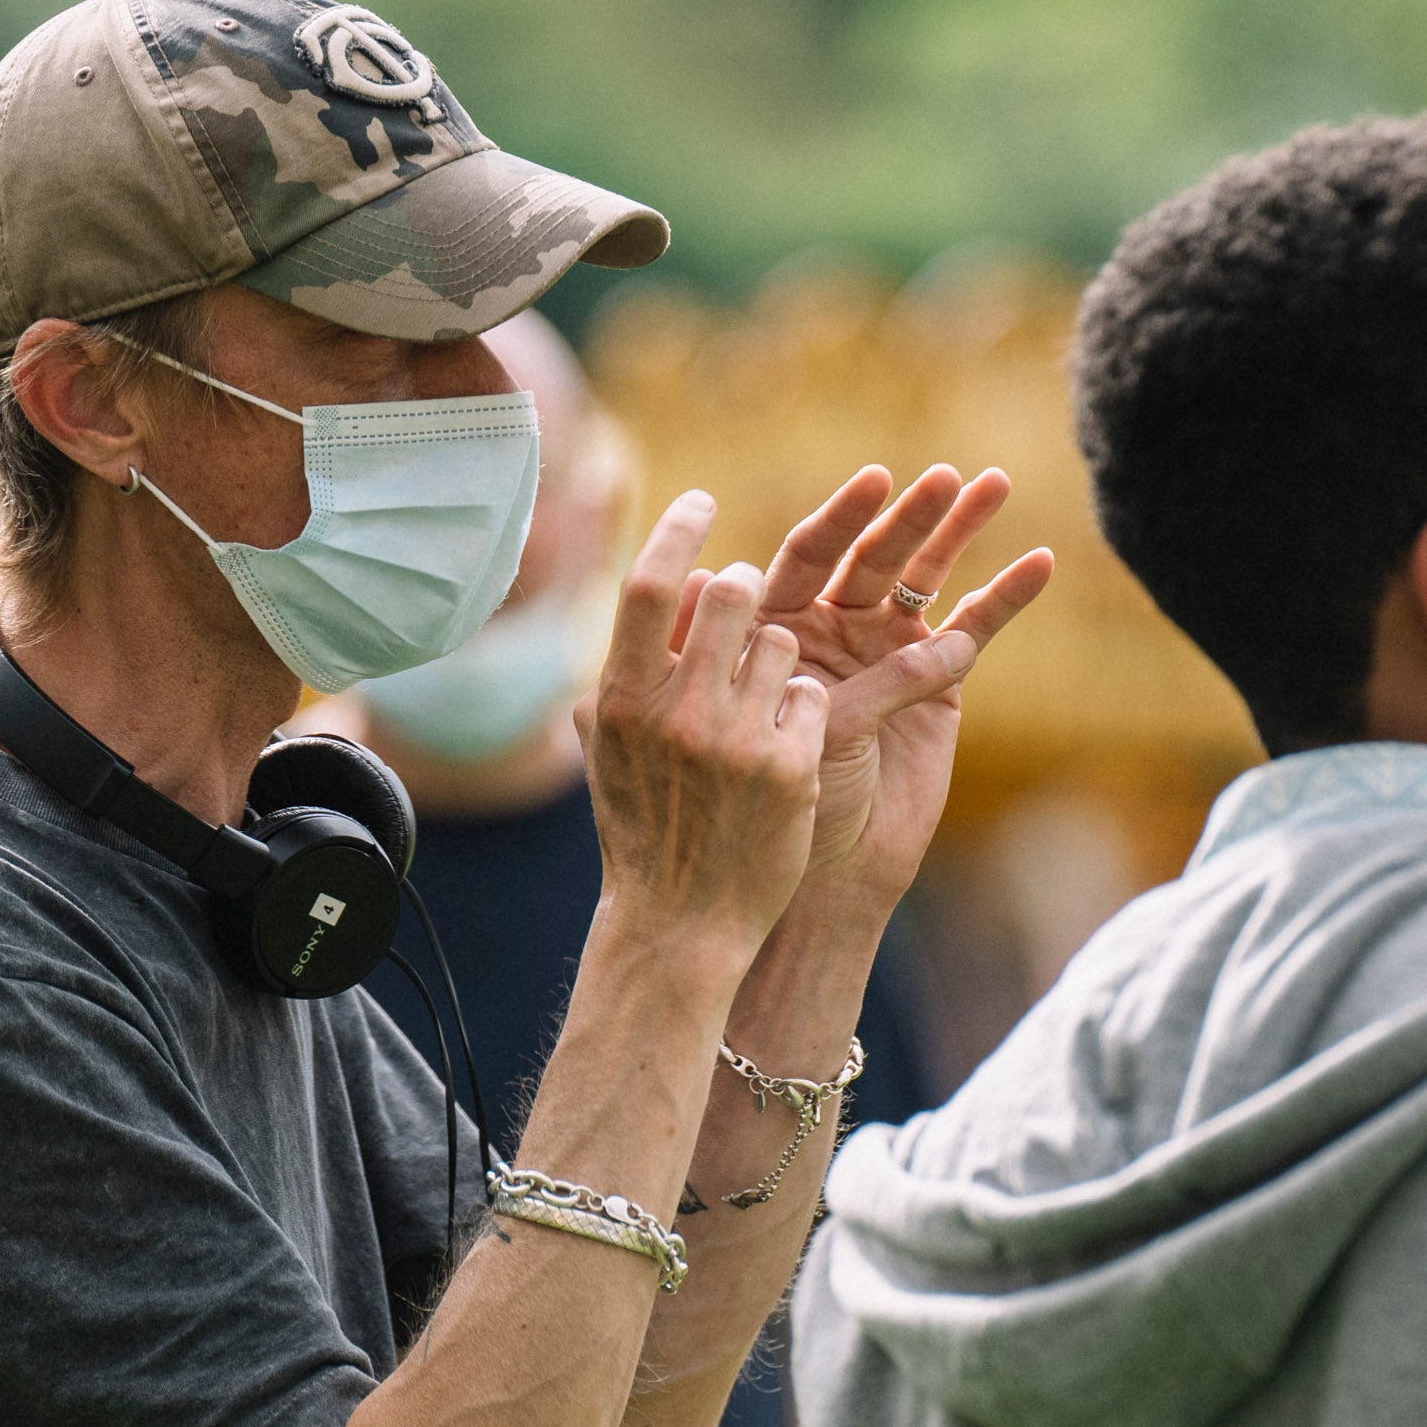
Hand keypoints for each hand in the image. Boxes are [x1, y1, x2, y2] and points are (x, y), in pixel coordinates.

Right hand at [582, 495, 830, 966]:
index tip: (703, 502)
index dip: (680, 529)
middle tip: (754, 605)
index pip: (653, 584)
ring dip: (781, 662)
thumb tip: (670, 589)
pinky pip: (814, 696)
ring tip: (760, 710)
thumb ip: (628, 669)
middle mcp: (677, 711)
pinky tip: (785, 751)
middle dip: (751, 591)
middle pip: (735, 595)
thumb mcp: (611, 748)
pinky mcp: (791, 767)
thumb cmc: (644, 828)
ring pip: (784, 643)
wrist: (681, 923)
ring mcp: (737, 739)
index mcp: (621, 698)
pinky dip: (805, 712)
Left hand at [747, 462, 1052, 917]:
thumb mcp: (777, 730)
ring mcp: (887, 650)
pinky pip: (973, 629)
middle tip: (944, 477)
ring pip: (925, 578)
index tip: (874, 482)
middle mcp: (832, 626)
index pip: (808, 556)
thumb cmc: (781, 803)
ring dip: (957, 531)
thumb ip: (779, 670)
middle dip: (909, 516)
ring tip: (992, 484)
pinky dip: (1005, 597)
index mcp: (780, 625)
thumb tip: (712, 590)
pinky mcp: (938, 682)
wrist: (829, 873)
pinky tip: (1040, 562)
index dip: (841, 519)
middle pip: (873, 557)